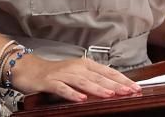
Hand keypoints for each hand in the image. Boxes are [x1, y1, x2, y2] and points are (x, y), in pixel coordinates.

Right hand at [13, 55, 141, 101]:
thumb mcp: (77, 74)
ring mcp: (63, 74)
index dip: (122, 79)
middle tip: (130, 92)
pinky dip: (72, 93)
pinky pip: (63, 88)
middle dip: (115, 85)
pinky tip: (81, 99)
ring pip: (84, 82)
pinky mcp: (50, 82)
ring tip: (111, 95)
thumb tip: (113, 89)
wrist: (29, 69)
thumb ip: (93, 80)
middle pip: (99, 76)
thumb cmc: (55, 74)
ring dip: (98, 89)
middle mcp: (76, 67)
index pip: (108, 72)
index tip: (135, 87)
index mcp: (85, 65)